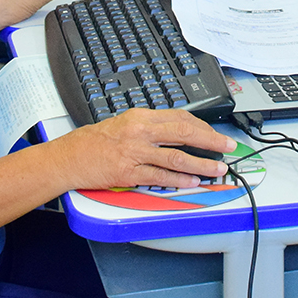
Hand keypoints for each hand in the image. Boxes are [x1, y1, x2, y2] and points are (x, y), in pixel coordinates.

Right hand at [53, 109, 235, 188]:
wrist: (70, 156)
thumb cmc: (96, 141)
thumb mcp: (126, 124)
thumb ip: (151, 127)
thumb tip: (179, 133)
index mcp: (141, 116)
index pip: (181, 118)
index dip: (204, 127)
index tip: (216, 135)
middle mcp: (140, 131)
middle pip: (185, 132)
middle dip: (211, 141)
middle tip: (227, 147)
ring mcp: (135, 151)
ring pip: (177, 156)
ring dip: (201, 163)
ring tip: (217, 168)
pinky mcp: (129, 172)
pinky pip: (160, 175)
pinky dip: (180, 179)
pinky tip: (193, 181)